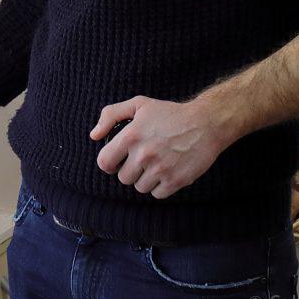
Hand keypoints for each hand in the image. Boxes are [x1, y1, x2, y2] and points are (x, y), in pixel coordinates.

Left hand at [90, 95, 228, 199]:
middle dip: (130, 170)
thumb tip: (94, 135)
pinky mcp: (175, 181)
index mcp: (131, 136)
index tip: (116, 161)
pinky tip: (167, 171)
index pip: (105, 162)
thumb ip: (111, 115)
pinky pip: (157, 194)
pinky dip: (160, 186)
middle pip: (123, 178)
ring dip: (145, 179)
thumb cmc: (170, 113)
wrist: (205, 124)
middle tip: (142, 159)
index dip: (109, 163)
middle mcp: (143, 154)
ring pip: (140, 187)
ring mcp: (159, 169)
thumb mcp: (139, 104)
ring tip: (156, 163)